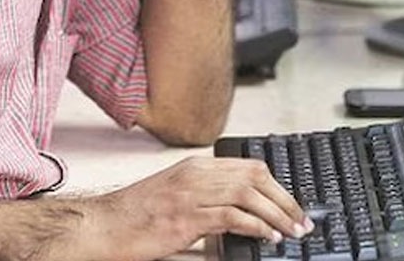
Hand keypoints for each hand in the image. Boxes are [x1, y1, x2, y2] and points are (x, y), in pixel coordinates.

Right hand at [86, 156, 311, 260]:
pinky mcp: (185, 218)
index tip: (291, 204)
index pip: (248, 167)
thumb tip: (239, 213)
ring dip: (277, 214)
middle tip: (301, 220)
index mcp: (194, 168)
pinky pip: (231, 217)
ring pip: (248, 195)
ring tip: (291, 231)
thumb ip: (205, 197)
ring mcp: (190, 195)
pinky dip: (255, 226)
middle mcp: (195, 175)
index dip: (276, 185)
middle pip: (254, 178)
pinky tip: (267, 237)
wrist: (102, 225)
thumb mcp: (173, 195)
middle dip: (285, 199)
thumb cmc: (133, 215)